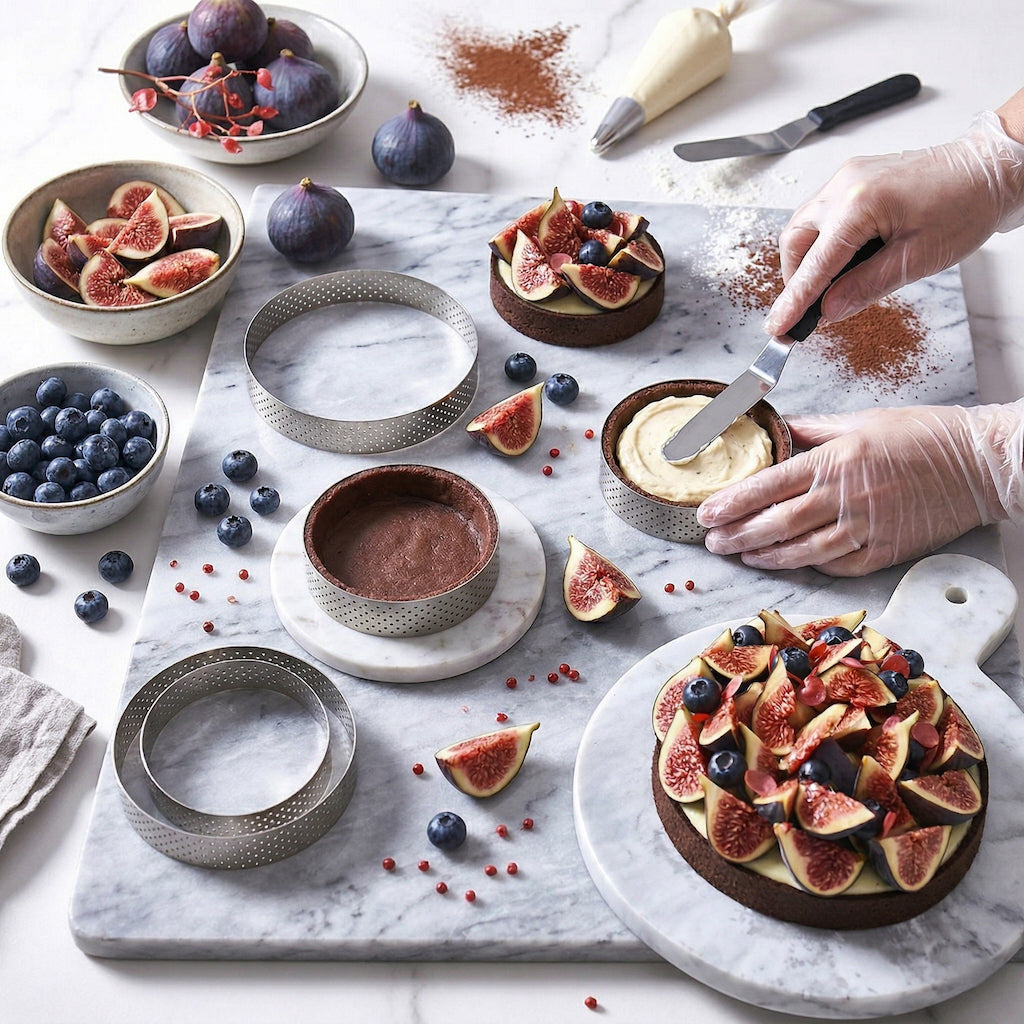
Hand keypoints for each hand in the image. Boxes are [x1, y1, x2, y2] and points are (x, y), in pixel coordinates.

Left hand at [696, 403, 1023, 575]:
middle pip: (777, 523)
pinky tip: (788, 563)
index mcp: (835, 461)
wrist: (980, 463)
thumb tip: (778, 429)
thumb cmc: (922, 435)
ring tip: (742, 555)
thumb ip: (812, 429)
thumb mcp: (861, 420)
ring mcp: (866, 527)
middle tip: (713, 542)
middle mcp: (846, 497)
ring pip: (803, 551)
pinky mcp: (885, 550)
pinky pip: (837, 565)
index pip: (770, 485)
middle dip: (738, 535)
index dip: (733, 502)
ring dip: (766, 556)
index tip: (706, 513)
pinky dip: (809, 566)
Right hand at [764, 111, 1023, 336]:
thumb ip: (865, 287)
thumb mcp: (916, 260)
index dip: (793, 303)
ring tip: (823, 287)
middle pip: (794, 241)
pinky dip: (820, 241)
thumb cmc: (965, 207)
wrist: (989, 170)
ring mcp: (846, 177)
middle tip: (805, 310)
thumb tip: (829, 310)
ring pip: (802, 226)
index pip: (814, 267)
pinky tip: (838, 259)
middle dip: (795, 279)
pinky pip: (820, 213)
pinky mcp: (853, 176)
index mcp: (859, 206)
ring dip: (805, 260)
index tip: (778, 328)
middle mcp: (844, 186)